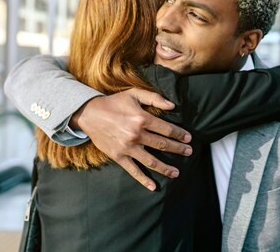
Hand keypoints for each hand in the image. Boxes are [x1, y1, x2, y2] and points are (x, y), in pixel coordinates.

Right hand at [71, 88, 192, 190]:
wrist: (90, 114)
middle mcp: (136, 135)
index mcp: (142, 118)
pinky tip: (153, 186)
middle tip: (189, 152)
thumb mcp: (134, 94)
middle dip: (178, 149)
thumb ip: (154, 98)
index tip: (188, 139)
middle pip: (162, 145)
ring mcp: (127, 148)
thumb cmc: (114, 102)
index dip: (179, 134)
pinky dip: (143, 180)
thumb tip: (173, 106)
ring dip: (166, 168)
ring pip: (151, 161)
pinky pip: (133, 171)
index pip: (167, 129)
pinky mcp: (119, 156)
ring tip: (177, 172)